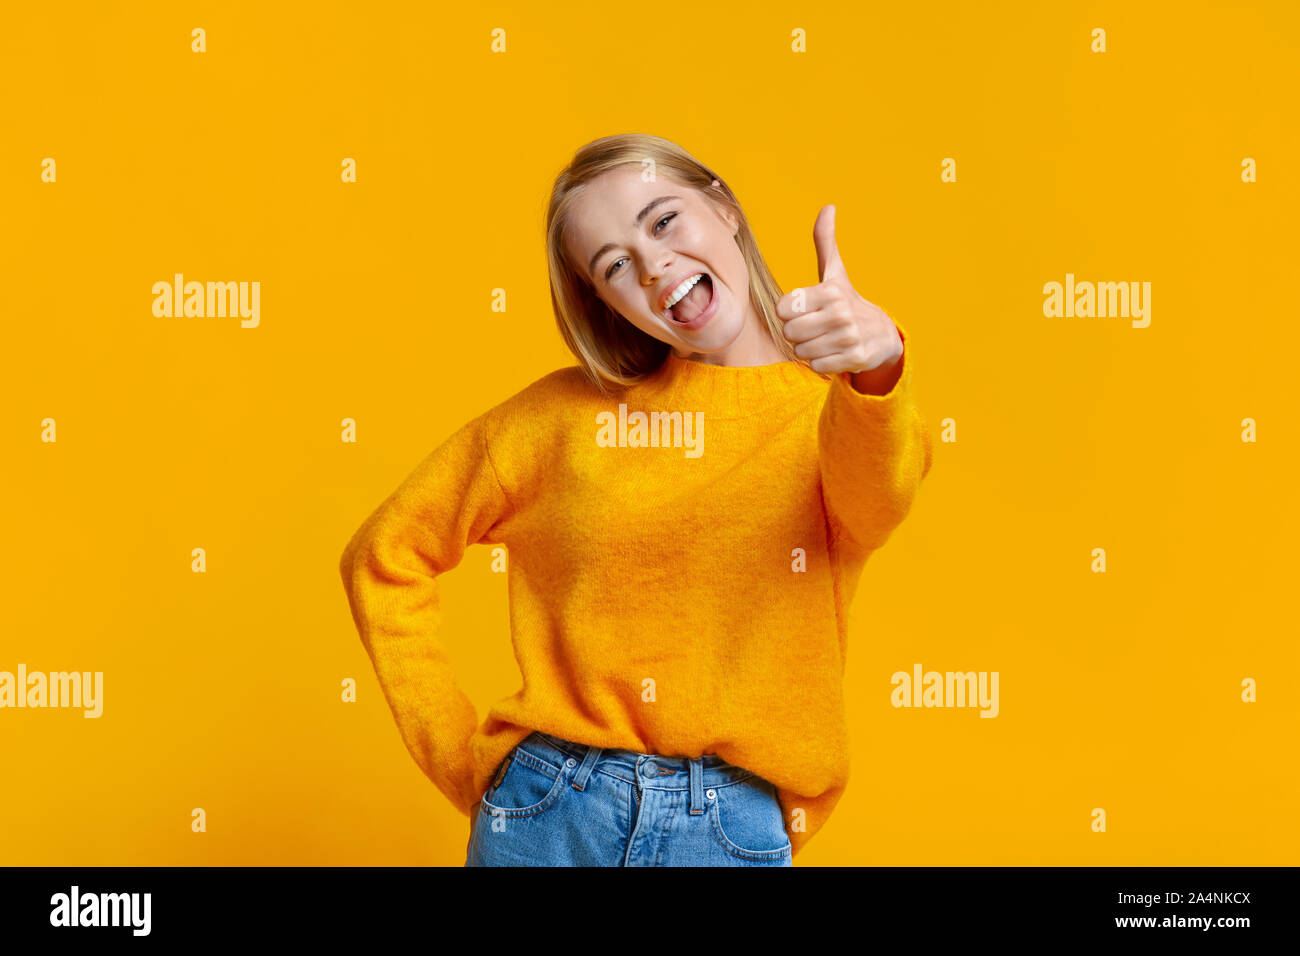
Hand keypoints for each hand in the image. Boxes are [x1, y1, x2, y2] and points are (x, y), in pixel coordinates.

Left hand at [776, 205, 902, 381]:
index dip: (789, 313)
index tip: (804, 310)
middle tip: (815, 327)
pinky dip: (821, 363)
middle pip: (789, 332)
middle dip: (797, 333)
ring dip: (808, 349)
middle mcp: (840, 312)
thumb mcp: (835, 272)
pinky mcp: (854, 358)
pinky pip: (816, 366)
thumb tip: (828, 207)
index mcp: (830, 290)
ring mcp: (849, 336)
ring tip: (824, 339)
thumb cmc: (846, 300)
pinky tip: (834, 352)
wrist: (880, 334)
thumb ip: (825, 241)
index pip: (783, 309)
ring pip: (801, 351)